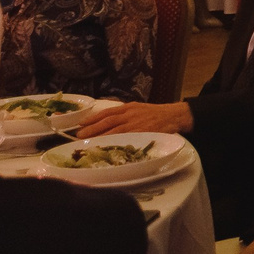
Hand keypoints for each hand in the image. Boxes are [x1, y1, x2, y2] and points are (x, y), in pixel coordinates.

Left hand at [76, 101, 192, 137]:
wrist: (175, 115)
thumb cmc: (157, 114)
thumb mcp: (139, 109)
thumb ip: (126, 114)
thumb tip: (109, 122)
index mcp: (129, 108)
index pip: (107, 112)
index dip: (93, 118)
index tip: (81, 123)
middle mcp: (130, 114)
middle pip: (107, 121)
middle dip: (91, 128)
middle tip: (78, 135)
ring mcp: (136, 124)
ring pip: (113, 130)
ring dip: (98, 136)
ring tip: (86, 142)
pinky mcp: (142, 133)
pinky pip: (125, 138)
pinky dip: (114, 142)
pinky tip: (105, 146)